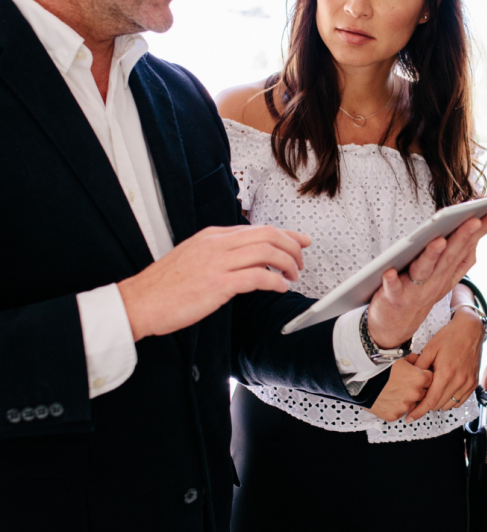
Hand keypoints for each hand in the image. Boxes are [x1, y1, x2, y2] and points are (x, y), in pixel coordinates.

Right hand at [118, 224, 309, 341]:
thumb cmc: (164, 286)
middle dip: (292, 247)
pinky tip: (280, 288)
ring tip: (293, 276)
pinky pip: (257, 277)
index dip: (286, 234)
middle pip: (268, 235)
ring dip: (287, 264)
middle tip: (300, 262)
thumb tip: (247, 256)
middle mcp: (217, 244)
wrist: (139, 302)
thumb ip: (220, 253)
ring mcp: (217, 263)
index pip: (259, 229)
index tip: (301, 241)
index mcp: (212, 236)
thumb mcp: (193, 257)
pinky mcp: (217, 284)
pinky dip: (275, 282)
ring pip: (267, 252)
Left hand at [366, 211, 486, 347]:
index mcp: (446, 274)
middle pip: (449, 257)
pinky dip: (391, 280)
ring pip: (425, 270)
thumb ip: (458, 261)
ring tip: (438, 240)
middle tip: (474, 219)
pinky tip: (389, 271)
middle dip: (462, 237)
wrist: (394, 327)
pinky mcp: (392, 298)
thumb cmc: (418, 294)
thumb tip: (475, 237)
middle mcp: (434, 282)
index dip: (480, 232)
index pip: (466, 249)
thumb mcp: (443, 279)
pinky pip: (392, 289)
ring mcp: (414, 291)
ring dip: (432, 255)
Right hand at [367, 353, 433, 421]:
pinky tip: (387, 399)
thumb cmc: (378, 366)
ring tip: (393, 391)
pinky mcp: (394, 415)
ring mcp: (405, 406)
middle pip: (422, 393)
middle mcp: (415, 394)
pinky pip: (399, 412)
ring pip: (411, 404)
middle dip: (416, 389)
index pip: (430, 379)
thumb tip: (418, 360)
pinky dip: (395, 407)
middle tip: (403, 383)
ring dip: (406, 399)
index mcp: (419, 378)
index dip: (423, 376)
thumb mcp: (398, 356)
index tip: (416, 375)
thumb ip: (413, 359)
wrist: (359, 379)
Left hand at [406, 308, 484, 419]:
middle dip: (426, 405)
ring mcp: (468, 383)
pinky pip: (460, 401)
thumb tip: (408, 379)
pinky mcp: (474, 382)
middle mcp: (459, 380)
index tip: (409, 418)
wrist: (471, 330)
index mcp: (446, 373)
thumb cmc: (449, 336)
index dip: (418, 411)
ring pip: (449, 405)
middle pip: (438, 405)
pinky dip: (450, 400)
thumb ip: (419, 365)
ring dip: (438, 403)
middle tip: (418, 398)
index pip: (430, 400)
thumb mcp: (430, 348)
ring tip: (432, 391)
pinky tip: (444, 391)